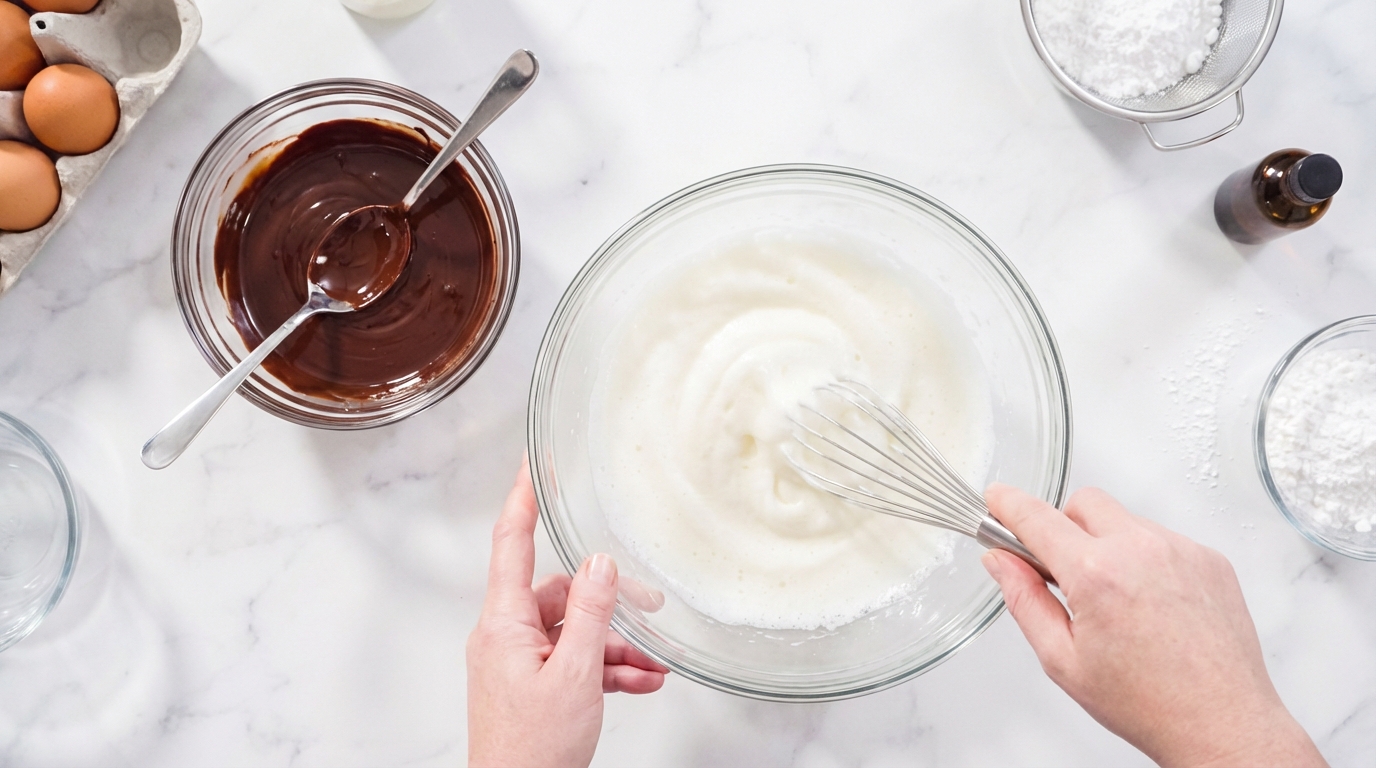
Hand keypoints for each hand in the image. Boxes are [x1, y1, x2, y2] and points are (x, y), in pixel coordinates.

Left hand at [467, 458, 668, 767]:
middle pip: (558, 594)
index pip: (511, 542)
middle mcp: (504, 637)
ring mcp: (517, 663)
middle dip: (606, 602)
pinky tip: (641, 681)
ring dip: (614, 644)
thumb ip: (589, 613)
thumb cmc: (532, 751)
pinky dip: (606, 668)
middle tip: (648, 607)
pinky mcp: (531, 687)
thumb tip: (600, 563)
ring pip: (572, 632)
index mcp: (503, 624)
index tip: (532, 463)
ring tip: (654, 663)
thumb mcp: (575, 674)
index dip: (522, 498)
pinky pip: (572, 662)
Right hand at [982, 484, 1324, 767]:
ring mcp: (1181, 550)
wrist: (1220, 723)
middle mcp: (1141, 550)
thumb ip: (1024, 601)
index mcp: (1097, 575)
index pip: (1037, 518)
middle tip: (1065, 573)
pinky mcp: (1210, 558)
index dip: (1009, 504)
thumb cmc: (1148, 703)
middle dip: (1064, 527)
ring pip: (1124, 521)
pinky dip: (1147, 559)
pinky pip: (1162, 539)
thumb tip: (1001, 562)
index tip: (998, 499)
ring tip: (1120, 603)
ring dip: (1109, 545)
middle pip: (1083, 503)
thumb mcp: (1063, 660)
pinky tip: (1152, 605)